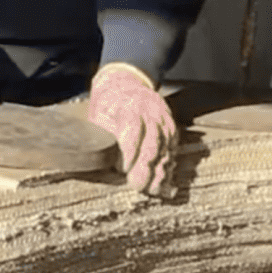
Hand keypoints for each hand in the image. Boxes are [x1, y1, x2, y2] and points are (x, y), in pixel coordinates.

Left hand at [87, 63, 175, 196]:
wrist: (127, 82)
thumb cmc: (108, 103)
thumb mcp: (98, 112)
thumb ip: (102, 134)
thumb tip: (103, 160)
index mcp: (130, 107)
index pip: (132, 131)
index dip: (129, 152)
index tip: (121, 169)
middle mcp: (151, 114)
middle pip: (151, 143)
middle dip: (145, 168)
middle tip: (137, 186)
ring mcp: (164, 121)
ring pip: (165, 149)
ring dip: (160, 171)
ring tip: (152, 190)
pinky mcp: (171, 129)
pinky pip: (172, 149)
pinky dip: (168, 166)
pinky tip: (164, 181)